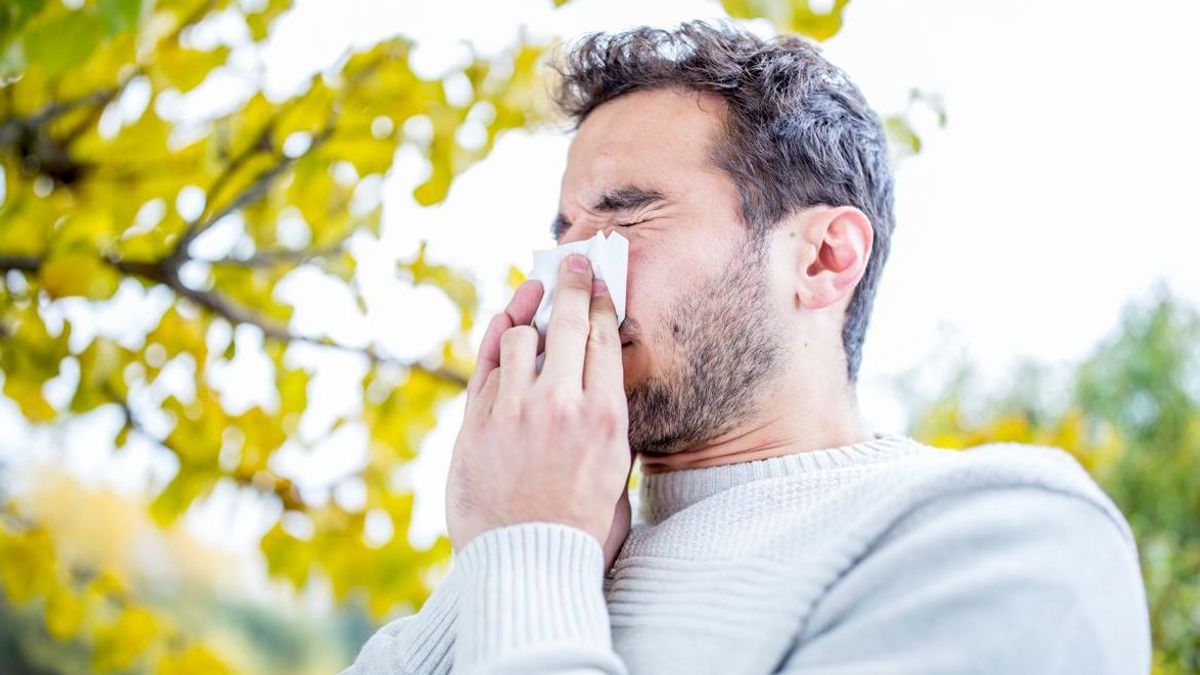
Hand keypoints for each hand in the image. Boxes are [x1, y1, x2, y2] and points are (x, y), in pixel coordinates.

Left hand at [446, 253, 632, 571]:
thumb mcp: (618, 471)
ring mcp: (514, 411)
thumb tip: (599, 379)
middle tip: (573, 261)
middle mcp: (561, 404)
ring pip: (520, 337)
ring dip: (529, 321)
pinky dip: (496, 342)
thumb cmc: (582, 526)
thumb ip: (609, 421)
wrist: (528, 563)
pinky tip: (505, 326)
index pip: (603, 336)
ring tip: (535, 311)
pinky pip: (486, 365)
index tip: (599, 281)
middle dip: (571, 282)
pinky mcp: (476, 423)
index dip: (600, 299)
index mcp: (606, 416)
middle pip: (565, 320)